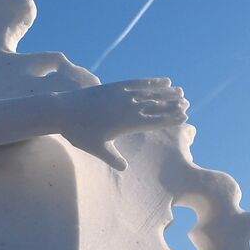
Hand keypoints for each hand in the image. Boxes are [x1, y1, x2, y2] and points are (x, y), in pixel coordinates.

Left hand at [58, 78, 188, 170]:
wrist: (62, 110)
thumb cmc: (78, 132)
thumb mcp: (95, 148)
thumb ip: (111, 157)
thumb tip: (124, 169)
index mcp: (124, 123)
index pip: (153, 121)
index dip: (169, 119)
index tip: (184, 117)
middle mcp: (126, 107)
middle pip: (155, 106)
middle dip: (172, 105)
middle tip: (187, 104)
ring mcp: (121, 94)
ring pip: (149, 93)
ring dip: (166, 92)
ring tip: (180, 91)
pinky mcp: (115, 86)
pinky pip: (137, 82)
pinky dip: (151, 81)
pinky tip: (162, 80)